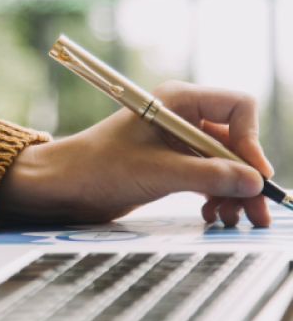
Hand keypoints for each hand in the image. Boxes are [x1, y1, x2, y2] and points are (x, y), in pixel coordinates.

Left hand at [0, 81, 272, 226]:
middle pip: (234, 141)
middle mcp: (181, 117)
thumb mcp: (158, 173)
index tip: (253, 176)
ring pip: (223, 163)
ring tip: (230, 220)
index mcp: (178, 101)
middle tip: (258, 213)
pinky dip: (213, 195)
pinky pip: (206, 176)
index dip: (250, 142)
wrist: (63, 185)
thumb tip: (253, 182)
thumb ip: (208, 176)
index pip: (237, 108)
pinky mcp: (169, 164)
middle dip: (246, 177)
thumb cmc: (99, 168)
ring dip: (232, 191)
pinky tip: (211, 215)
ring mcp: (176, 142)